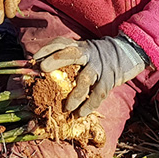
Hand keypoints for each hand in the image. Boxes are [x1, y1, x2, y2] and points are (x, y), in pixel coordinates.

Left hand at [33, 35, 148, 116]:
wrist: (125, 53)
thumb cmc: (93, 57)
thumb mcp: (80, 51)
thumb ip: (62, 58)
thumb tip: (35, 69)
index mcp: (78, 46)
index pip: (60, 43)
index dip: (46, 49)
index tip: (33, 58)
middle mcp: (88, 53)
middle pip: (72, 53)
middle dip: (57, 59)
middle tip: (43, 67)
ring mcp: (99, 67)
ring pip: (85, 79)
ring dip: (75, 95)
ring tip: (66, 108)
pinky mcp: (109, 80)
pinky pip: (98, 94)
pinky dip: (89, 105)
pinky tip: (80, 114)